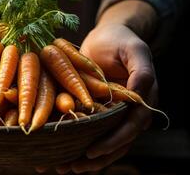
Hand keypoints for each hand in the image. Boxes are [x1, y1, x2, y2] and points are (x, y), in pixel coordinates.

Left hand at [53, 24, 155, 173]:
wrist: (106, 36)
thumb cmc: (121, 40)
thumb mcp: (134, 50)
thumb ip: (141, 71)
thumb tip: (139, 97)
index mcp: (140, 101)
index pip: (130, 128)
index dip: (113, 141)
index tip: (93, 151)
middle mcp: (125, 111)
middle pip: (114, 142)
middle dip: (94, 158)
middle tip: (72, 168)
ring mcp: (108, 112)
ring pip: (99, 140)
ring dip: (81, 157)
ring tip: (61, 167)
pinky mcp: (93, 109)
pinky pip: (85, 128)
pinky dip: (73, 140)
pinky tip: (56, 151)